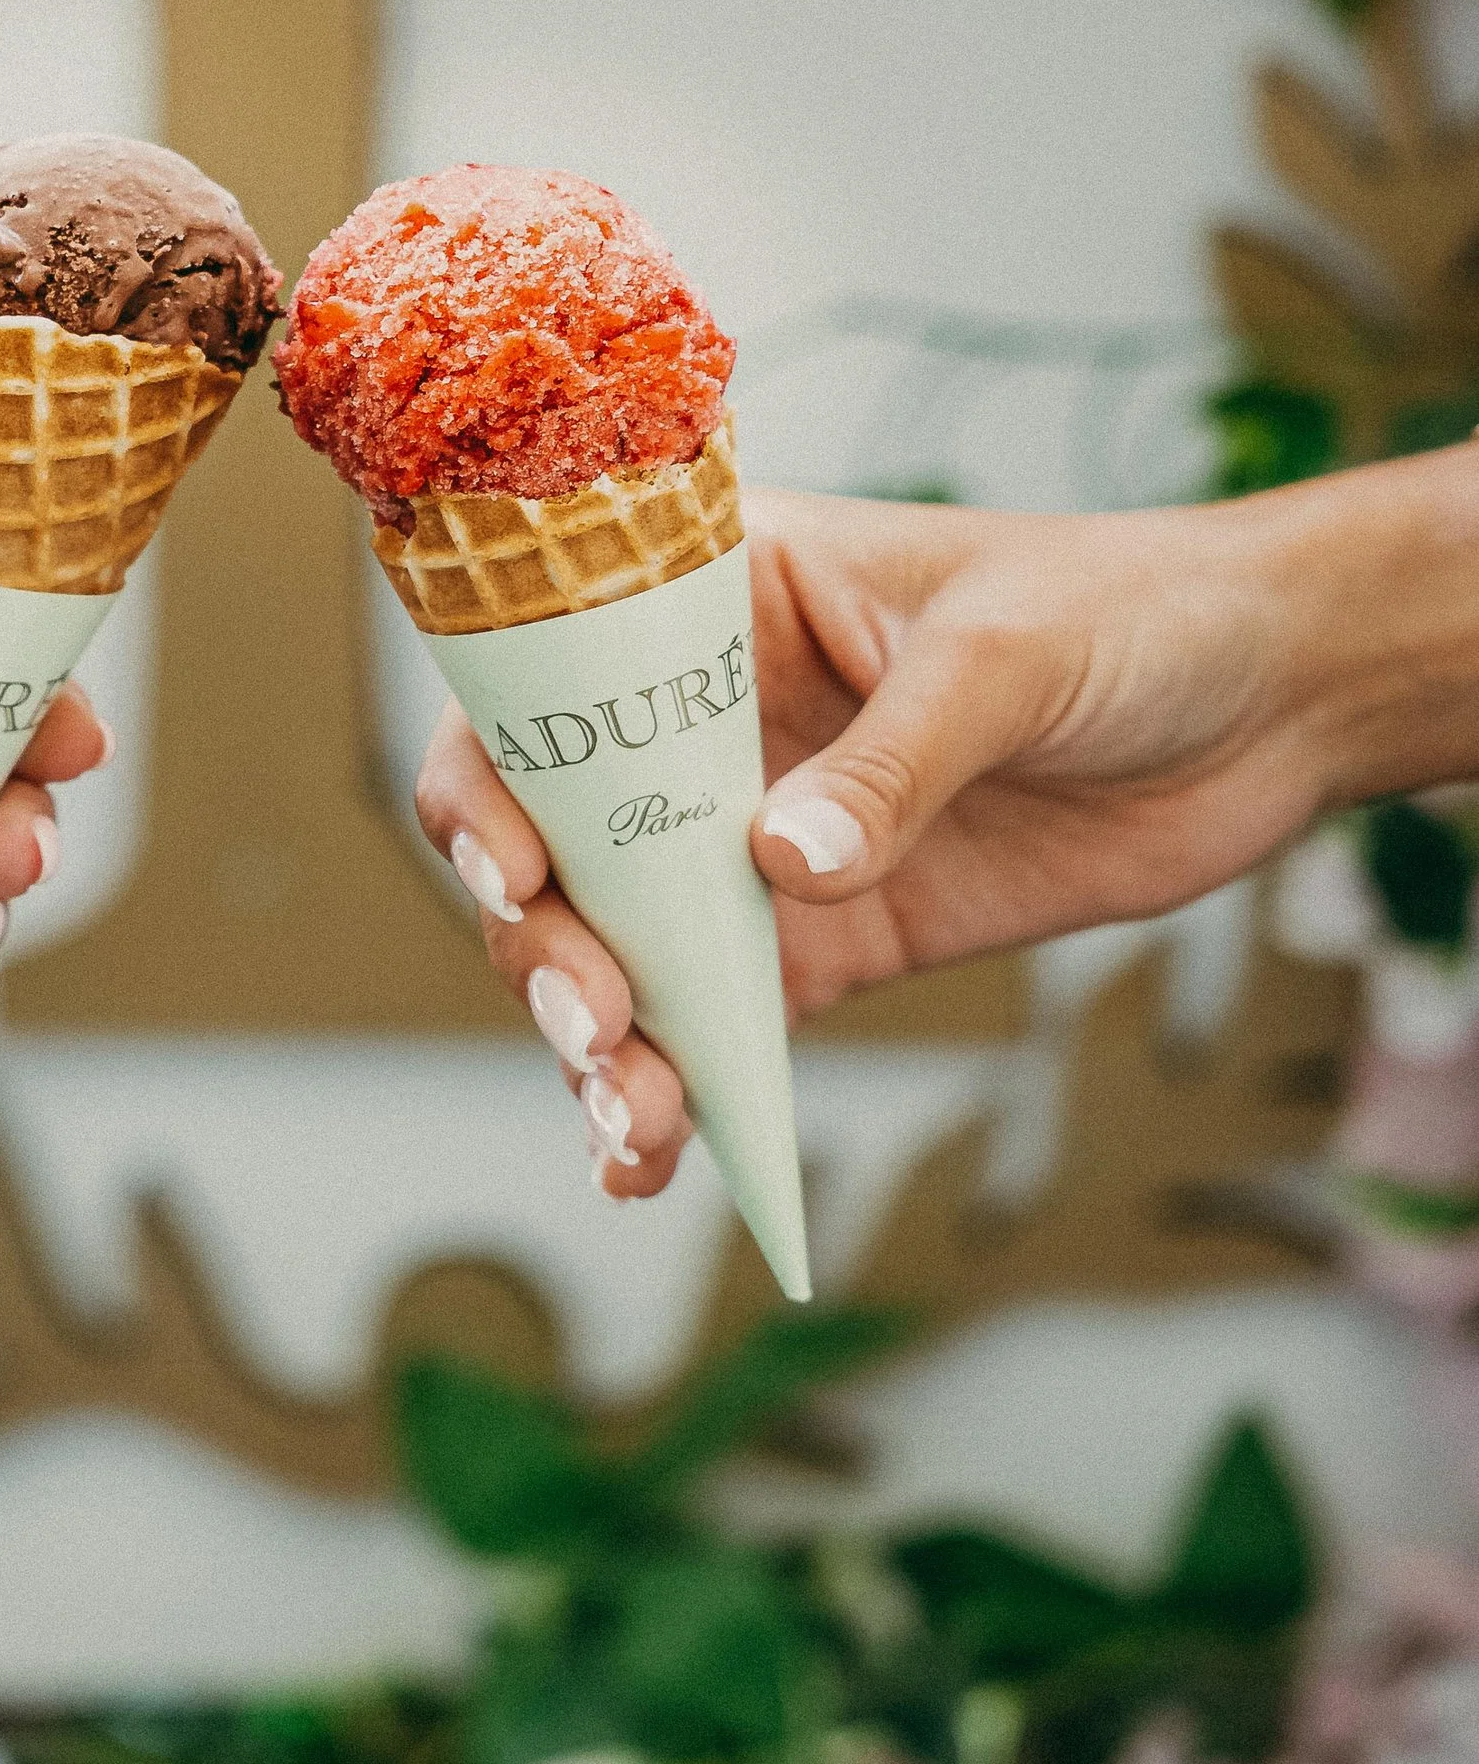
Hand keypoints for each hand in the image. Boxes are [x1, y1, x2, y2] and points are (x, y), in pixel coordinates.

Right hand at [417, 453, 1478, 1200]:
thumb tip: (780, 866)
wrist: (1268, 702)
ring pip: (624, 952)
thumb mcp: (1009, 659)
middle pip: (558, 843)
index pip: (545, 684)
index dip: (494, 779)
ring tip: (632, 1121)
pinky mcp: (822, 943)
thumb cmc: (1130, 614)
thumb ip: (896, 764)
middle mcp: (702, 725)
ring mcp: (752, 840)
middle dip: (550, 944)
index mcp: (711, 600)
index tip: (514, 872)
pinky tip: (649, 1164)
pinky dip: (682, 1097)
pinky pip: (720, 1028)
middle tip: (598, 1022)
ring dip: (601, 1043)